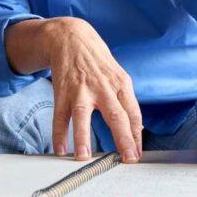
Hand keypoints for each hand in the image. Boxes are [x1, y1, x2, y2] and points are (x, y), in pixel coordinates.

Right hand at [43, 17, 141, 162]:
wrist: (72, 37)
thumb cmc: (98, 62)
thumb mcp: (118, 76)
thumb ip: (125, 101)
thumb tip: (137, 128)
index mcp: (121, 84)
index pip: (133, 113)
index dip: (137, 135)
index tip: (137, 154)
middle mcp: (103, 87)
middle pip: (116, 115)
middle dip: (123, 139)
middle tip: (128, 159)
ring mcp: (81, 89)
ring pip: (83, 115)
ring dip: (83, 137)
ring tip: (84, 157)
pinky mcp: (63, 91)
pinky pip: (60, 115)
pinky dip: (59, 134)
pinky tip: (60, 149)